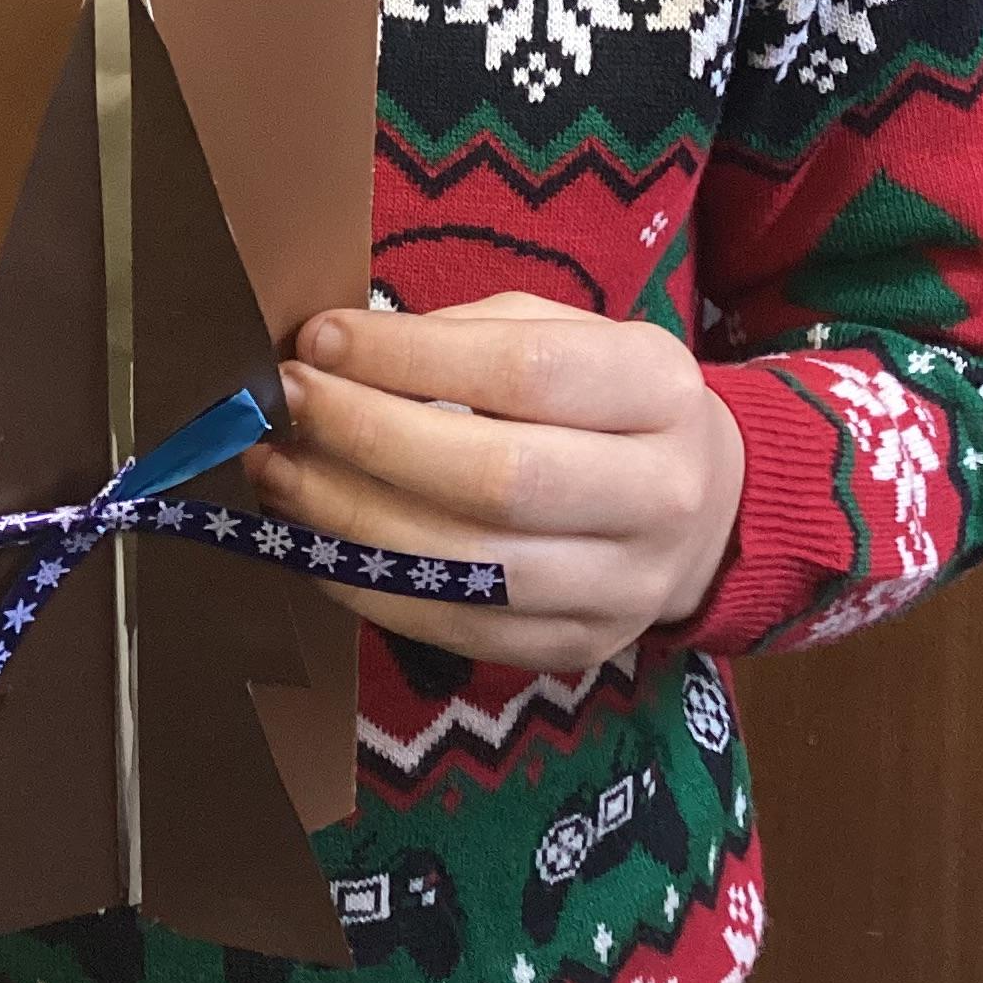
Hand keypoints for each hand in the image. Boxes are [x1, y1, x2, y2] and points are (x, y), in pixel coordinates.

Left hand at [242, 292, 745, 673]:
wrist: (705, 510)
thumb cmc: (602, 400)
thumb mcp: (565, 334)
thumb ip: (467, 333)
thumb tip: (340, 350)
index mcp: (657, 390)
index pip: (525, 371)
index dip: (410, 357)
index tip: (320, 340)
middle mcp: (659, 494)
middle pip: (495, 477)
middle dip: (367, 437)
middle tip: (283, 404)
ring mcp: (623, 587)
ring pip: (468, 564)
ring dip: (348, 516)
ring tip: (277, 470)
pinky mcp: (576, 648)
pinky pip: (455, 625)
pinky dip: (369, 582)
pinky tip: (313, 537)